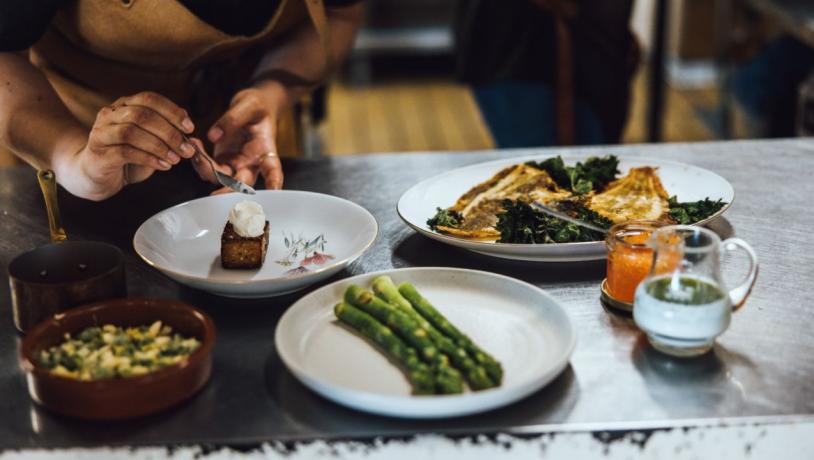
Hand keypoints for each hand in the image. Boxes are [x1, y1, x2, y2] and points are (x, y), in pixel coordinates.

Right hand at [55, 91, 196, 200]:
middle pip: (142, 115)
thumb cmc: (127, 156)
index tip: (190, 127)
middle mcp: (110, 114)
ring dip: (159, 146)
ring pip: (132, 132)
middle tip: (187, 148)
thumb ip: (167, 131)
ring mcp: (101, 132)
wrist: (97, 175)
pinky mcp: (98, 153)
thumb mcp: (151, 141)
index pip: (149, 99)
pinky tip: (163, 166)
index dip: (172, 111)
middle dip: (170, 132)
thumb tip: (188, 125)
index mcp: (124, 105)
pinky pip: (125, 152)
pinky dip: (148, 158)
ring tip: (176, 159)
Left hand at [194, 81, 286, 193]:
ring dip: (205, 168)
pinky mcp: (222, 161)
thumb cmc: (257, 106)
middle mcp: (252, 163)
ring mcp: (236, 164)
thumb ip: (233, 118)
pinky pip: (208, 168)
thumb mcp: (249, 104)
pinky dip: (198, 159)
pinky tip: (194, 144)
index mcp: (265, 150)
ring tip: (195, 147)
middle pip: (242, 182)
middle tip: (215, 196)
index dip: (273, 181)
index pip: (272, 169)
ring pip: (221, 178)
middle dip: (228, 190)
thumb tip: (213, 136)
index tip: (273, 190)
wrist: (252, 107)